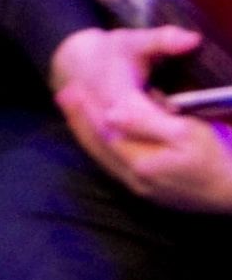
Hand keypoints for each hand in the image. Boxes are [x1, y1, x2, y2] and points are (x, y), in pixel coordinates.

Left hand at [49, 25, 231, 211]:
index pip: (104, 132)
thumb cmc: (220, 158)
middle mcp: (134, 178)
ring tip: (72, 109)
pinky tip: (99, 134)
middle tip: (64, 94)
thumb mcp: (188, 134)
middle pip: (97, 145)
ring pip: (103, 156)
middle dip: (79, 119)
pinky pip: (115, 165)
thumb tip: (112, 113)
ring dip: (86, 132)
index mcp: (142, 162)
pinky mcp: (148, 191)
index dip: (86, 110)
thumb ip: (147, 124)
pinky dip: (102, 147)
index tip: (74, 88)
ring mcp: (140, 187)